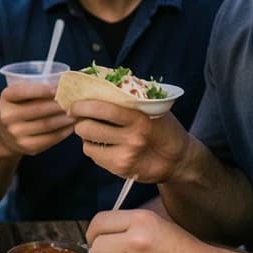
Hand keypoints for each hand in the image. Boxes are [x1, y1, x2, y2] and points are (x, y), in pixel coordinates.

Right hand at [0, 81, 74, 157]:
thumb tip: (64, 83)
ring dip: (64, 118)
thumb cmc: (20, 108)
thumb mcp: (20, 96)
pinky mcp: (27, 146)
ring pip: (46, 124)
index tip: (59, 87)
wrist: (6, 136)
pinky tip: (71, 126)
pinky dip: (63, 132)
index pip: (22, 92)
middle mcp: (8, 116)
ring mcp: (16, 133)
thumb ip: (35, 88)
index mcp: (6, 98)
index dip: (41, 90)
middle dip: (58, 104)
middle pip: (38, 109)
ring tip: (75, 113)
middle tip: (74, 101)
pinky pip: (50, 138)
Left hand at [70, 99, 188, 182]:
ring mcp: (126, 156)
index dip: (83, 105)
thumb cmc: (162, 128)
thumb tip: (99, 83)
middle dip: (80, 121)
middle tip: (81, 117)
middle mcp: (132, 138)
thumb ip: (129, 99)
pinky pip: (95, 157)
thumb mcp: (151, 109)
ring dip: (86, 136)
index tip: (74, 104)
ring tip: (94, 130)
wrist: (178, 160)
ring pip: (87, 144)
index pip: (103, 109)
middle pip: (88, 128)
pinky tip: (104, 144)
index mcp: (139, 118)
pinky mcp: (120, 169)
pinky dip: (94, 149)